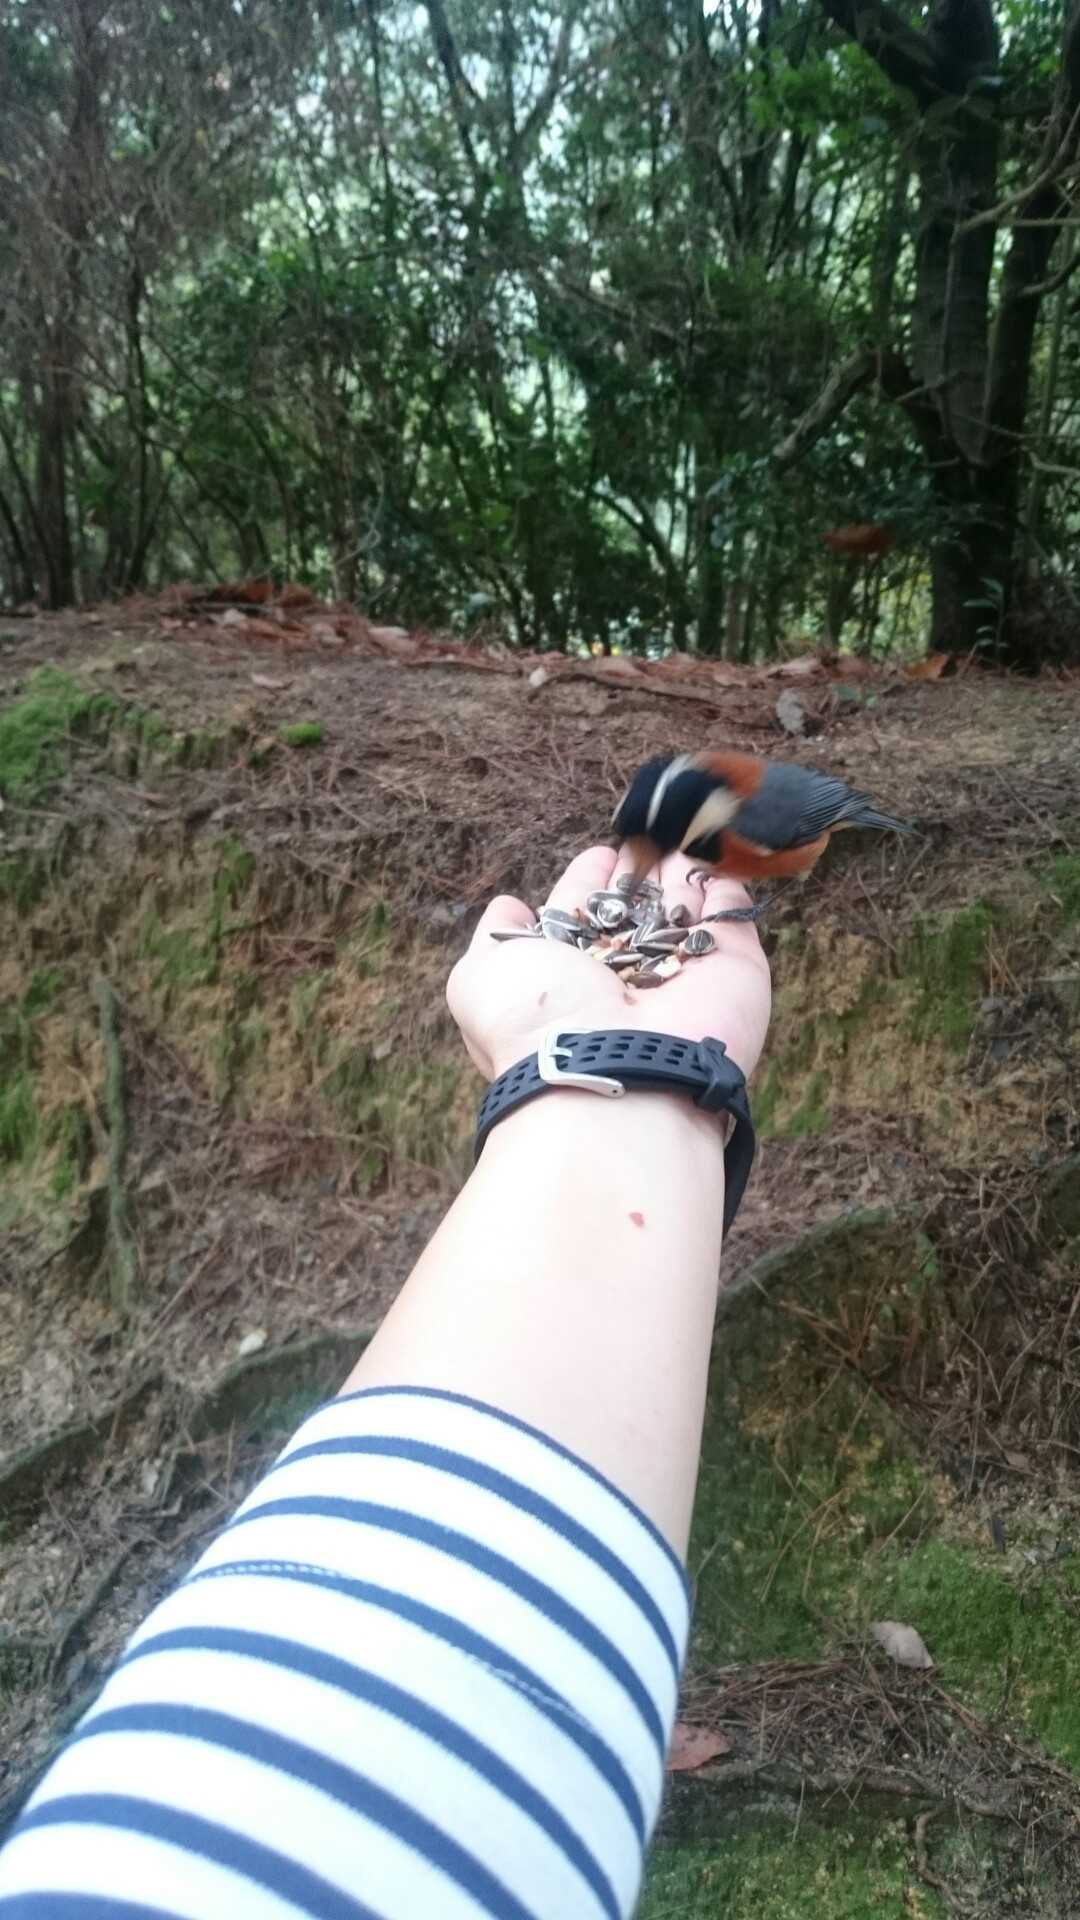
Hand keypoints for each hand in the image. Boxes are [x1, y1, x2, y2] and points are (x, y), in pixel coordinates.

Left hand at [447, 844, 771, 1082]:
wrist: (610, 1072)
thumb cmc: (537, 1024)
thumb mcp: (480, 978)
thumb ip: (492, 939)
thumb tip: (507, 907)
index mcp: (572, 976)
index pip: (583, 919)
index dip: (588, 883)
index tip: (599, 855)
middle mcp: (627, 978)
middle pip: (636, 914)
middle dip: (638, 877)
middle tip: (643, 839)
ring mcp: (683, 975)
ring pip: (684, 912)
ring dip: (681, 874)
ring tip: (682, 834)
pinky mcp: (734, 971)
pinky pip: (731, 919)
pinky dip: (726, 889)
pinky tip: (716, 860)